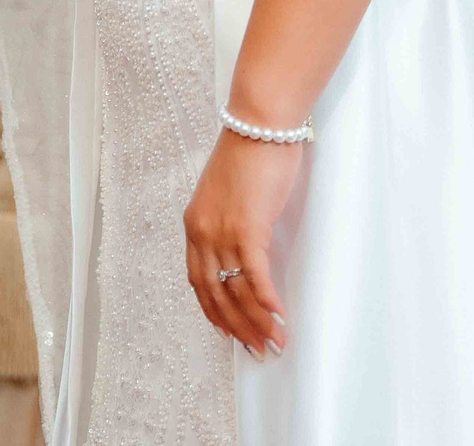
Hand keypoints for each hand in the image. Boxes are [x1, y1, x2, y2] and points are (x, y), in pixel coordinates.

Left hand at [182, 130, 301, 357]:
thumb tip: (246, 242)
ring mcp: (222, 232)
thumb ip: (230, 218)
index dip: (214, 310)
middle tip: (257, 350)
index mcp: (194, 224)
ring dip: (256, 322)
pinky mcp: (247, 228)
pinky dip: (266, 300)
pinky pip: (255, 275)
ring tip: (274, 344)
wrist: (259, 123)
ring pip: (236, 291)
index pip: (198, 280)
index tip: (228, 330)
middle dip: (237, 327)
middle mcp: (202, 232)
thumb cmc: (250, 150)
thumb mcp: (229, 191)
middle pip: (215, 294)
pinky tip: (278, 317)